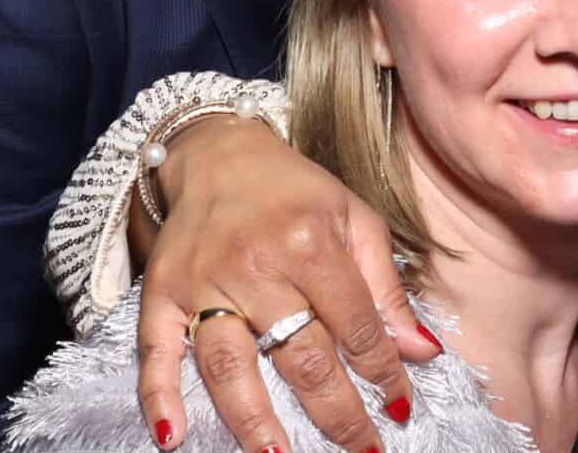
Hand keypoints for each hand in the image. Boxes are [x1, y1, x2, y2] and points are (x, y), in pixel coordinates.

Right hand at [137, 117, 436, 452]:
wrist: (217, 154)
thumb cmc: (296, 193)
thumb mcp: (354, 219)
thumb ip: (386, 287)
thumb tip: (422, 352)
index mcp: (311, 242)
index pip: (354, 324)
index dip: (382, 371)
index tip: (399, 408)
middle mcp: (256, 265)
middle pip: (299, 354)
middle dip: (335, 411)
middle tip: (360, 449)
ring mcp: (204, 282)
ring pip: (230, 363)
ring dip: (253, 419)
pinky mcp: (159, 294)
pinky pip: (155, 351)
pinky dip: (158, 396)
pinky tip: (174, 436)